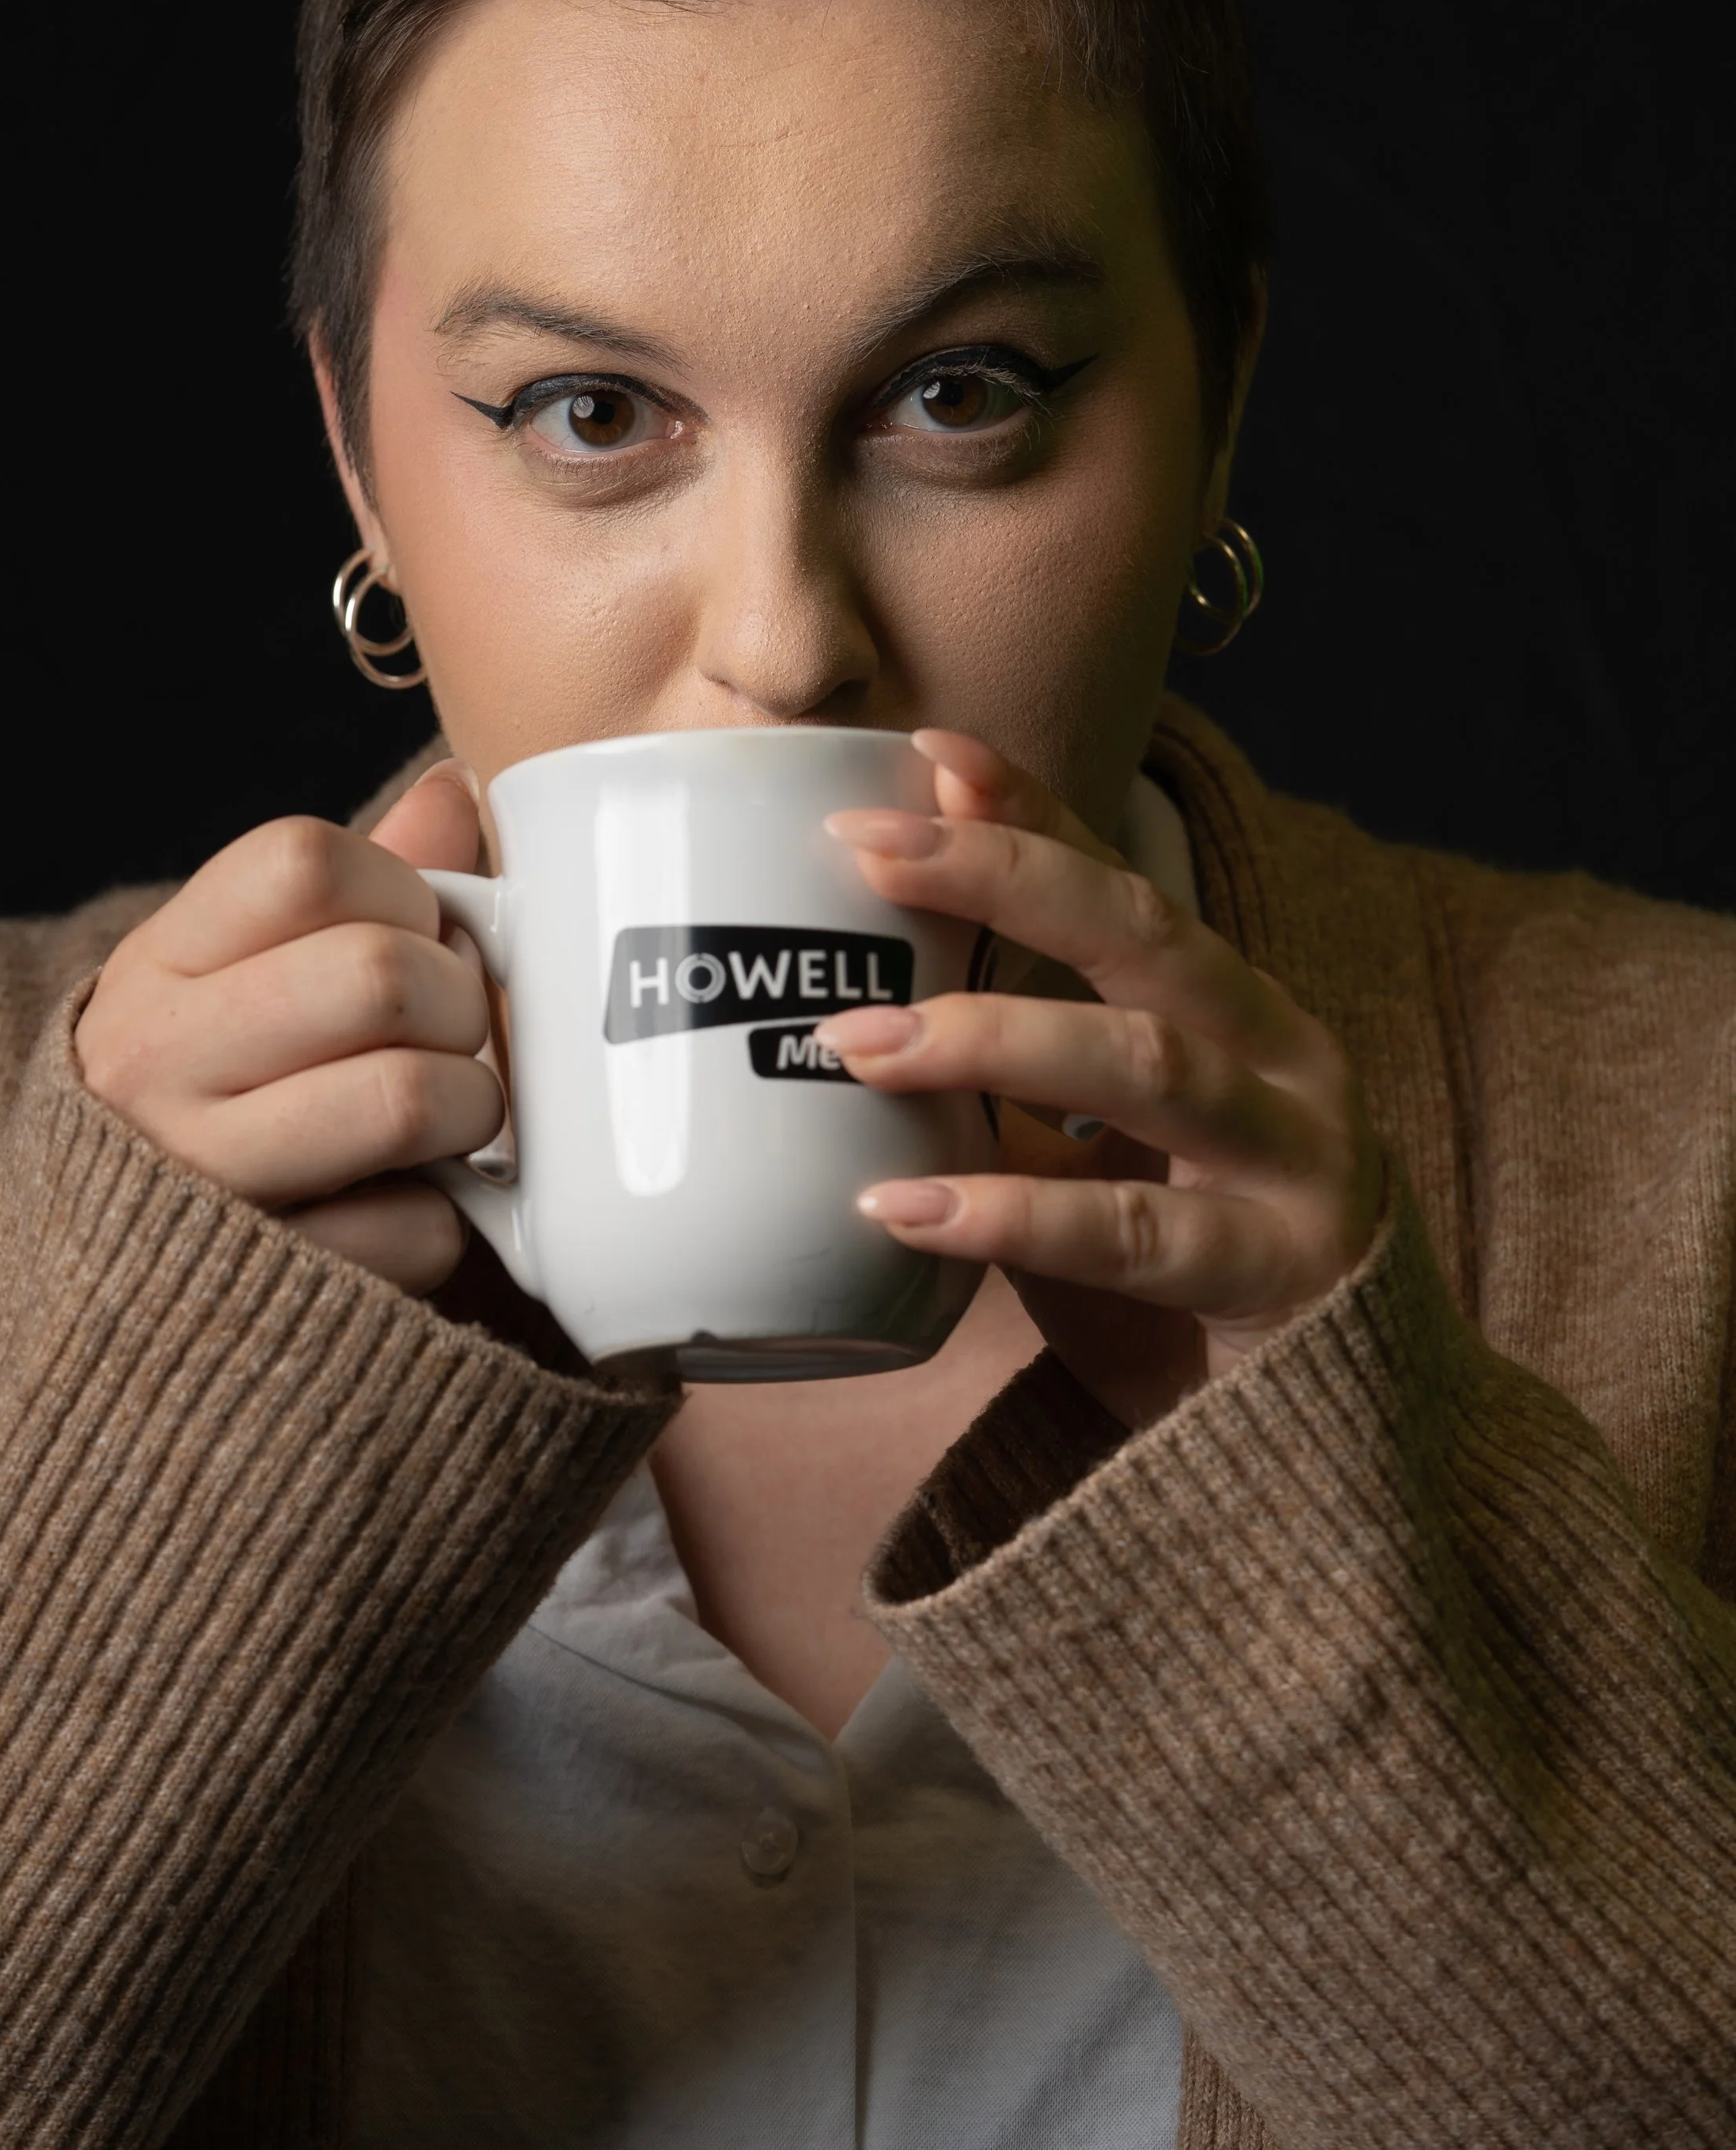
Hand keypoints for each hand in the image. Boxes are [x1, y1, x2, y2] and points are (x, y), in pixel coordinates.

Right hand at [75, 767, 494, 1292]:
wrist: (96, 1292)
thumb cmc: (209, 1094)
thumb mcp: (239, 975)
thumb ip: (354, 883)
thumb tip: (457, 787)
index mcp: (159, 965)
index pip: (304, 863)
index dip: (403, 891)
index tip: (416, 934)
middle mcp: (157, 1064)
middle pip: (378, 977)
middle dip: (461, 1001)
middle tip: (457, 1032)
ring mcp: (202, 1179)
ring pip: (408, 1098)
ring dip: (471, 1106)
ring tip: (450, 1117)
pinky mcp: (266, 1285)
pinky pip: (418, 1230)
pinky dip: (446, 1221)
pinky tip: (405, 1205)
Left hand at [820, 730, 1383, 1428]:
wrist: (1347, 1447)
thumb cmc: (1191, 1280)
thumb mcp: (1096, 1156)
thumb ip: (1013, 1084)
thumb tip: (851, 1000)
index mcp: (1231, 1012)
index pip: (1122, 882)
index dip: (1033, 810)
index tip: (929, 750)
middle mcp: (1278, 1058)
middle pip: (1143, 934)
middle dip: (1006, 875)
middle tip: (868, 849)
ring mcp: (1296, 1162)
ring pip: (1149, 1062)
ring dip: (992, 1039)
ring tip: (857, 1043)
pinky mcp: (1283, 1276)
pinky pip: (1136, 1233)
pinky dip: (1013, 1212)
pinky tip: (905, 1207)